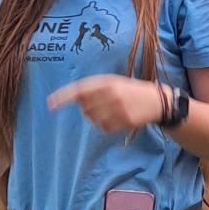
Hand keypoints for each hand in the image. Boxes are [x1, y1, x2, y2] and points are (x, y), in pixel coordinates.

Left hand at [48, 74, 162, 134]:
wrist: (157, 101)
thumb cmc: (132, 91)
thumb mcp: (115, 83)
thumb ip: (96, 89)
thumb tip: (76, 100)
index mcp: (107, 81)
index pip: (79, 89)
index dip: (63, 97)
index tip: (50, 103)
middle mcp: (111, 93)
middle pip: (84, 108)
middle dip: (88, 109)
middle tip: (101, 106)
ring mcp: (118, 108)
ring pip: (94, 119)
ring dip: (97, 118)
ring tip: (111, 112)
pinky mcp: (125, 120)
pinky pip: (105, 128)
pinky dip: (106, 126)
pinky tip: (117, 120)